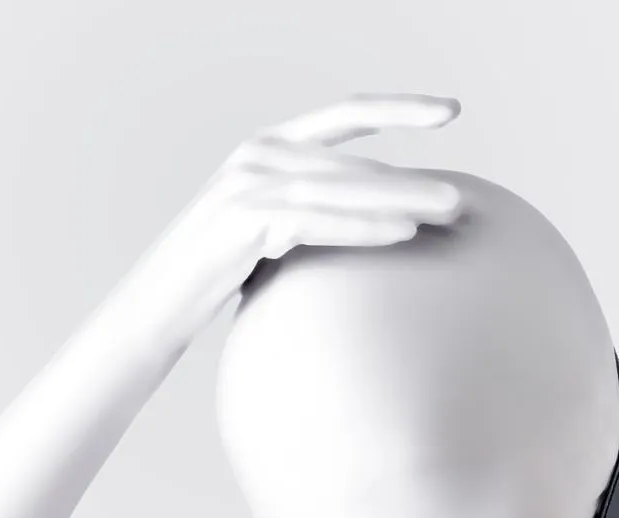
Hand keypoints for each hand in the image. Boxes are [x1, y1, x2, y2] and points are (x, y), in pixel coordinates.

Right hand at [111, 93, 464, 357]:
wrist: (154, 308)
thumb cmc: (216, 280)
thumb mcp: (270, 238)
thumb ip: (313, 218)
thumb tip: (374, 227)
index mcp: (268, 149)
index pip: (344, 116)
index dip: (397, 108)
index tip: (450, 111)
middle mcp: (259, 154)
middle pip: (352, 160)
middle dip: (413, 177)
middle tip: (464, 198)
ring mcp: (248, 183)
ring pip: (341, 187)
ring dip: (401, 199)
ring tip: (449, 213)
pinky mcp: (243, 219)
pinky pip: (317, 220)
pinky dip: (363, 226)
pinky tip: (403, 233)